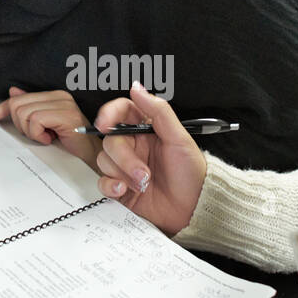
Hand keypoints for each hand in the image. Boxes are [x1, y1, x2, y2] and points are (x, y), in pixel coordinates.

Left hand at [0, 87, 102, 171]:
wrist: (91, 158)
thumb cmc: (70, 146)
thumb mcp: (44, 128)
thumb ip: (31, 110)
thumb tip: (12, 92)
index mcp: (53, 96)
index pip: (18, 98)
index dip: (1, 109)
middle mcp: (59, 96)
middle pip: (17, 105)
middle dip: (20, 125)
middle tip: (36, 135)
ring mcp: (64, 104)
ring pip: (24, 113)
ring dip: (31, 132)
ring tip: (45, 138)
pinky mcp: (66, 114)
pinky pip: (36, 120)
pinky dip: (38, 134)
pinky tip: (50, 139)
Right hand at [93, 82, 207, 235]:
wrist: (194, 208)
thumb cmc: (192, 173)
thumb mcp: (179, 138)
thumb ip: (158, 111)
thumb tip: (137, 88)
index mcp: (146, 130)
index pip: (121, 112)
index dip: (109, 114)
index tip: (105, 124)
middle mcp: (134, 146)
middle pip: (110, 140)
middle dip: (125, 158)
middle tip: (143, 171)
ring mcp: (125, 167)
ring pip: (105, 161)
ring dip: (123, 173)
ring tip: (144, 183)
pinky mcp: (120, 187)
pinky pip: (102, 182)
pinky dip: (111, 186)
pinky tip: (125, 190)